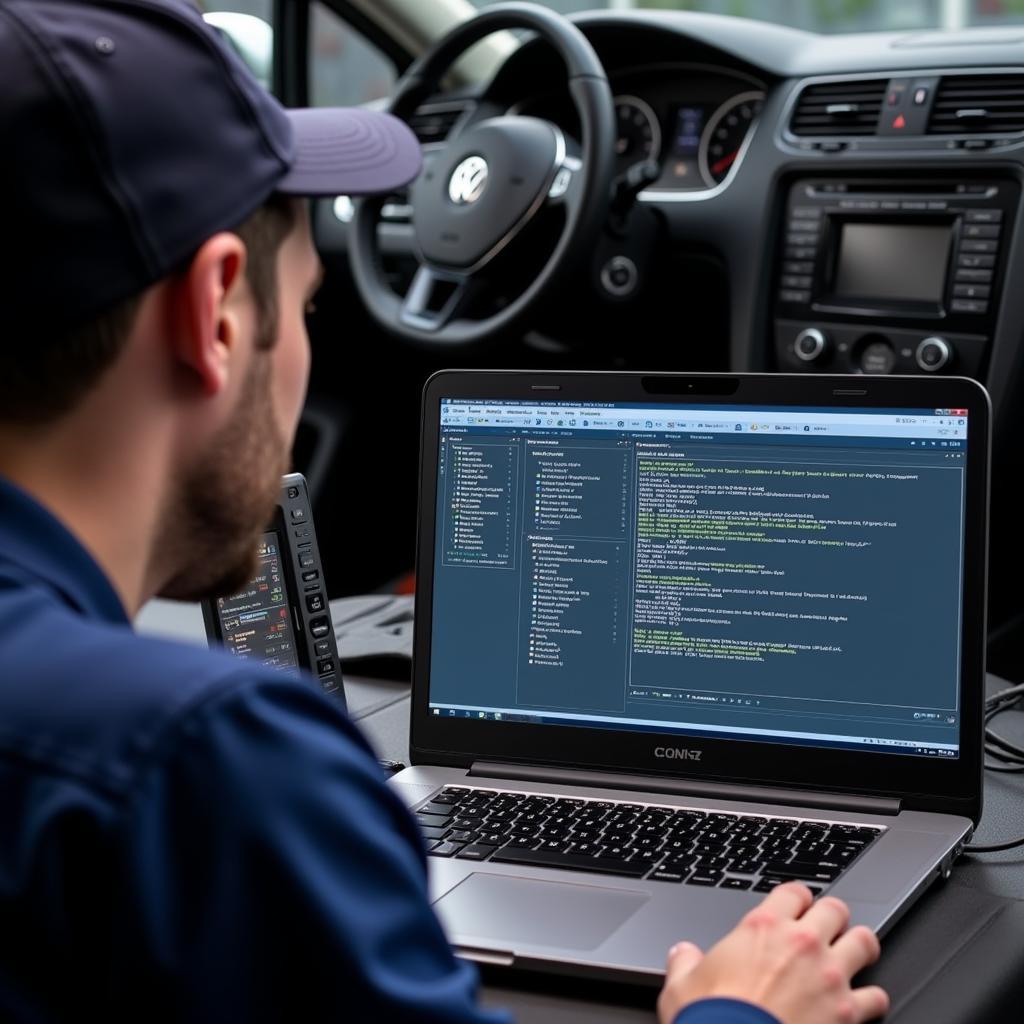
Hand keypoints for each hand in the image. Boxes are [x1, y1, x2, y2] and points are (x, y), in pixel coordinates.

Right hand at [656, 882, 889, 1023]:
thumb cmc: (711, 1018)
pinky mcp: (847, 1013)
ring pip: (865, 942)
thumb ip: (685, 962)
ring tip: (856, 953)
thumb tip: (683, 955)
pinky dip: (872, 1000)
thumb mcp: (682, 984)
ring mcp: (829, 976)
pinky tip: (865, 1004)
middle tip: (827, 927)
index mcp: (763, 927)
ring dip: (860, 946)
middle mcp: (801, 944)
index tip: (795, 906)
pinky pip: (876, 997)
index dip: (796, 898)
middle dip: (832, 917)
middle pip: (835, 909)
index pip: (793, 892)